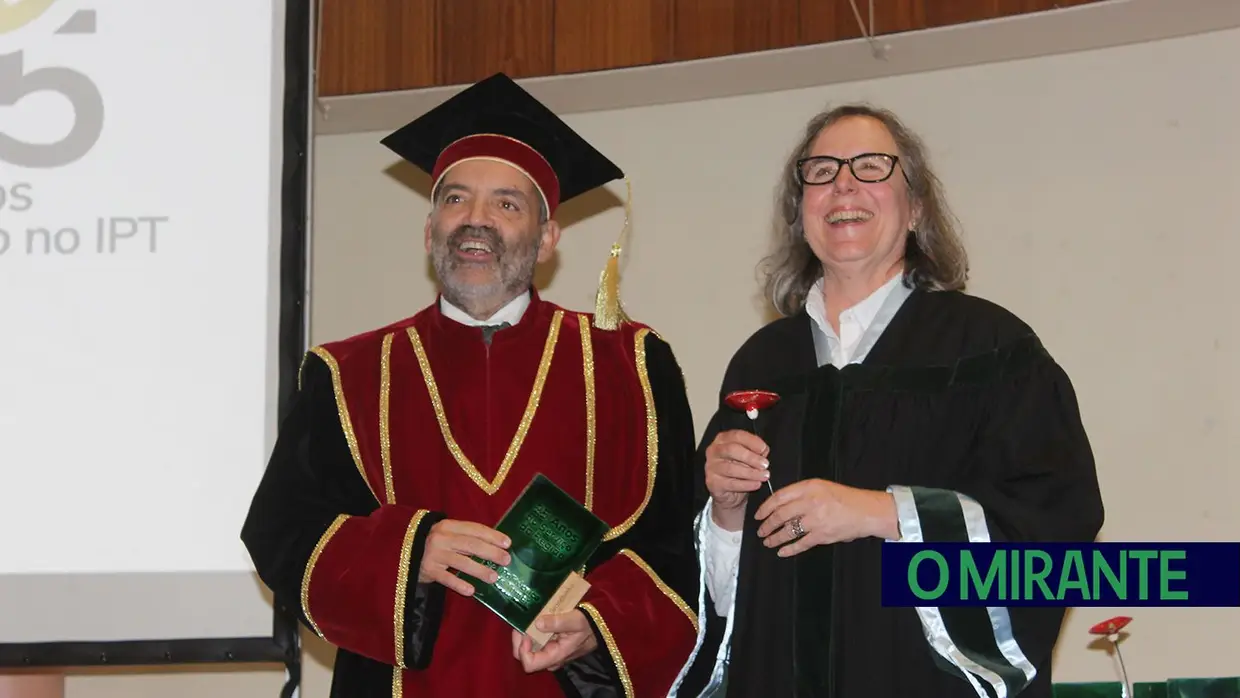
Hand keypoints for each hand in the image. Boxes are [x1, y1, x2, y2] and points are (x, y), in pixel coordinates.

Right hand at [417, 519, 510, 596]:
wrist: (404, 551)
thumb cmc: (435, 543)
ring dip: (479, 570)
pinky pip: (446, 578)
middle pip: (471, 545)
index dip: (492, 536)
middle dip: (491, 552)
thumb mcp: (448, 534)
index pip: (475, 529)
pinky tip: (471, 591)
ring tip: (494, 577)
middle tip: (506, 560)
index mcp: (449, 526)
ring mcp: (434, 554)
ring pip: (461, 562)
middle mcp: (441, 538)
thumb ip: (467, 537)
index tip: (508, 543)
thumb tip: (496, 545)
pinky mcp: (428, 570)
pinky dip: (459, 584)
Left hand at [510, 610, 597, 672]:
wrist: (601, 624)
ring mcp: (550, 652)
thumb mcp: (577, 619)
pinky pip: (535, 641)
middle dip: (520, 638)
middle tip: (523, 621)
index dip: (522, 648)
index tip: (525, 631)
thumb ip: (558, 621)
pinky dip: (532, 631)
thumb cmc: (590, 623)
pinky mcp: (551, 645)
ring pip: (528, 648)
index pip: (529, 664)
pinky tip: (537, 619)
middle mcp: (551, 658)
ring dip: (526, 633)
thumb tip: (537, 623)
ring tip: (530, 617)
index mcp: (556, 655)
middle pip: (524, 655)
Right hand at [703, 429, 769, 529]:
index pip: (737, 436)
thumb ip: (755, 451)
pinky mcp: (712, 482)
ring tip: (763, 476)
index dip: (752, 442)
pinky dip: (746, 484)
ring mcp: (711, 467)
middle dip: (751, 457)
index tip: (764, 449)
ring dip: (751, 472)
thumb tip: (763, 451)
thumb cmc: (739, 468)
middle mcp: (715, 450)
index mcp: (723, 439)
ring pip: (731, 468)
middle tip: (764, 464)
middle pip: (732, 449)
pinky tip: (756, 484)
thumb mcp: (748, 456)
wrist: (729, 492)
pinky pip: (731, 483)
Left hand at [754, 479, 897, 556]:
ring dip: (774, 538)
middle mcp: (810, 502)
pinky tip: (782, 552)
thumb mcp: (821, 487)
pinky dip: (789, 549)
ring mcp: (816, 520)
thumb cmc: (845, 498)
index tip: (758, 515)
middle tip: (760, 531)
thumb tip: (779, 505)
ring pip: (788, 531)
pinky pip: (801, 544)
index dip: (765, 507)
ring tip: (768, 542)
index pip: (779, 497)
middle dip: (767, 525)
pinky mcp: (823, 535)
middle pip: (780, 515)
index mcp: (809, 487)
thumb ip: (801, 493)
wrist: (867, 511)